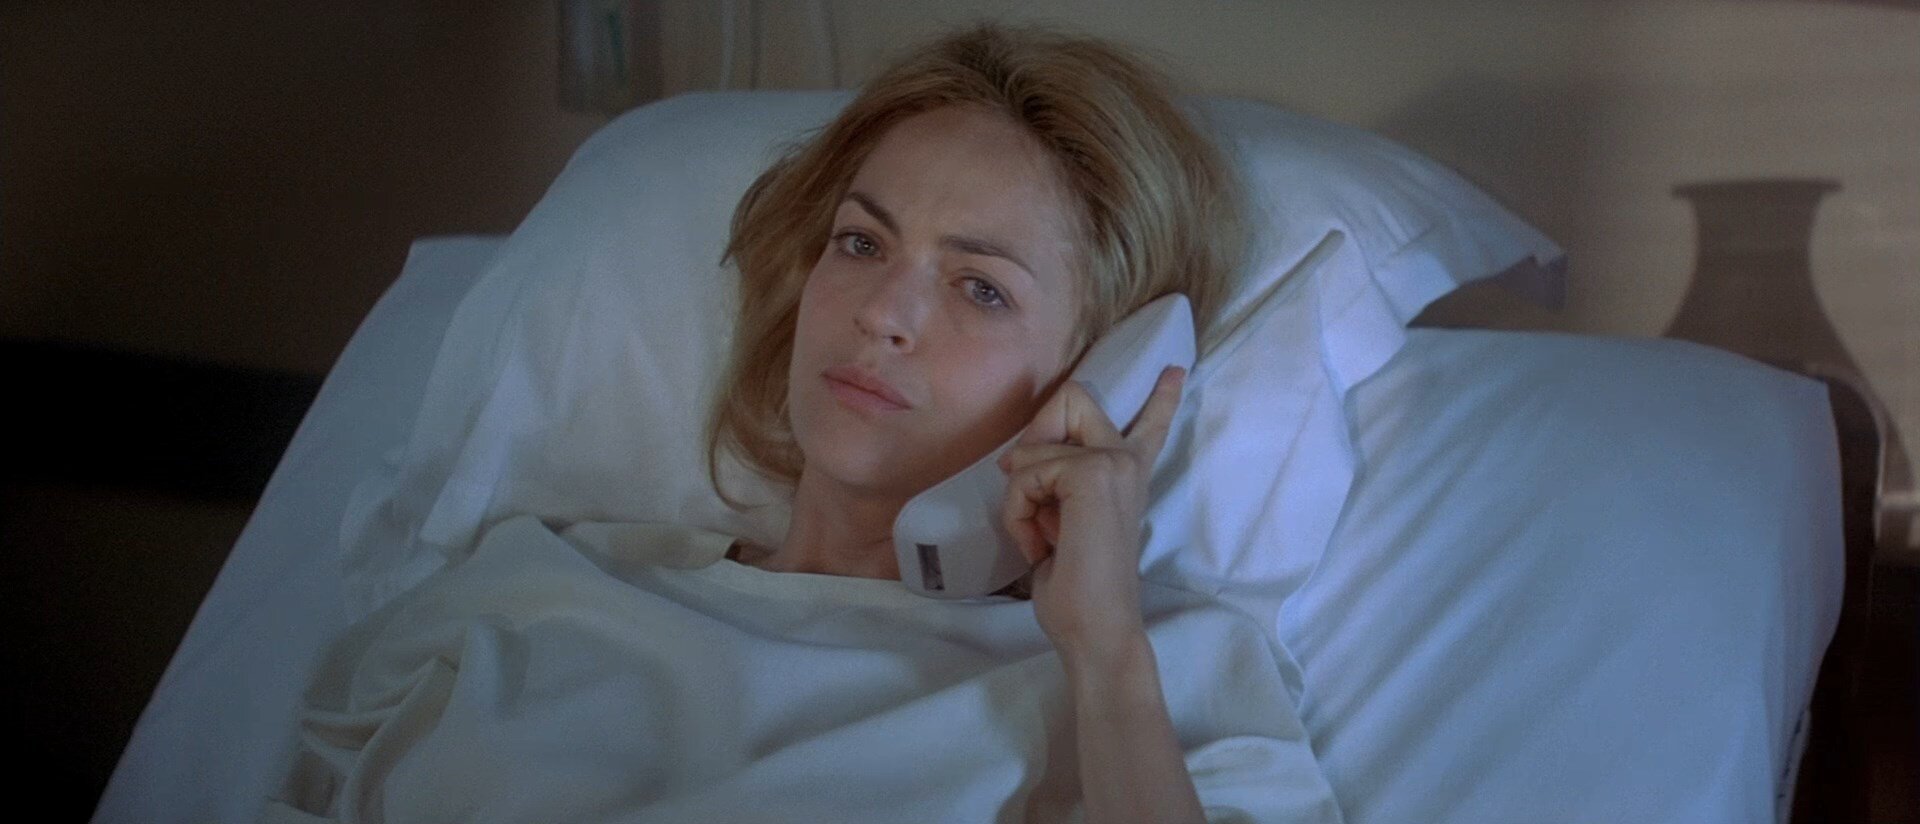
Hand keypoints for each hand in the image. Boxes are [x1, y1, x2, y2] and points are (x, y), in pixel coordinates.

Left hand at [997, 365, 1184, 660]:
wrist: (1097, 628)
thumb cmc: (1077, 588)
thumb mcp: (1060, 521)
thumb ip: (1055, 482)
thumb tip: (1016, 456)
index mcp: (1130, 476)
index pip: (1150, 424)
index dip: (1161, 397)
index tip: (1175, 371)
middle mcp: (1128, 462)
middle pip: (1073, 399)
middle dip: (1035, 437)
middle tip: (1035, 495)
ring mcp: (1113, 464)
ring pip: (1034, 448)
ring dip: (1019, 498)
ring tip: (1042, 539)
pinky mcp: (1092, 475)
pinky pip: (1026, 474)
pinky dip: (1018, 511)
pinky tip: (1041, 544)